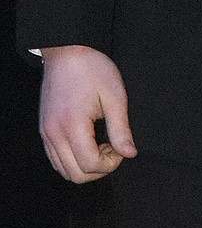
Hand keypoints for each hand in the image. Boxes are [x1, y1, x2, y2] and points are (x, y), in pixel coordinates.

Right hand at [39, 45, 135, 182]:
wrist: (67, 52)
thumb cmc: (92, 69)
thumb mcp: (115, 96)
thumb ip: (121, 129)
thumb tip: (129, 153)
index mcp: (71, 125)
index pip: (90, 164)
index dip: (111, 163)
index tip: (122, 148)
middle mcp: (53, 133)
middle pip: (75, 174)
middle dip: (99, 169)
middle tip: (114, 149)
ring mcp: (46, 133)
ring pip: (63, 170)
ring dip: (86, 166)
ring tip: (102, 145)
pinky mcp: (44, 130)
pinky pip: (56, 159)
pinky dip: (74, 160)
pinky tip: (89, 142)